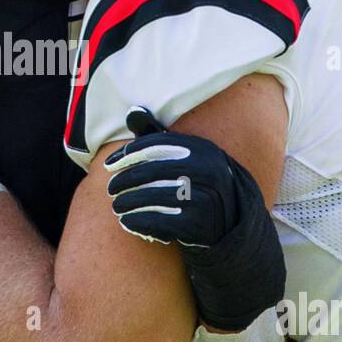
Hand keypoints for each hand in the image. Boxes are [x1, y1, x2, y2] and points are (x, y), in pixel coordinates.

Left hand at [104, 107, 284, 331]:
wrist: (232, 230)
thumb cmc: (199, 189)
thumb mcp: (188, 160)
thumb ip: (160, 139)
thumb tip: (132, 111)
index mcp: (204, 150)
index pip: (157, 146)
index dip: (129, 155)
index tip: (109, 165)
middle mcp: (210, 171)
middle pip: (153, 172)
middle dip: (126, 181)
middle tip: (110, 190)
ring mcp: (208, 199)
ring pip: (154, 197)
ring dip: (129, 203)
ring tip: (117, 207)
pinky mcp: (202, 226)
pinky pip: (161, 221)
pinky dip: (139, 222)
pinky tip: (128, 223)